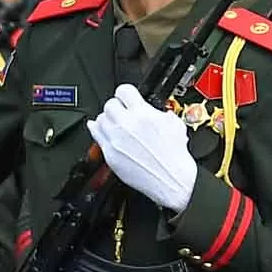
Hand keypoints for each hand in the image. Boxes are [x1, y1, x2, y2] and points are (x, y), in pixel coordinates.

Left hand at [88, 84, 196, 212]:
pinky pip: (95, 135)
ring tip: (115, 123)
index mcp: (143, 114)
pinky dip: (97, 129)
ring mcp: (116, 139)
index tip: (128, 98)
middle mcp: (126, 125)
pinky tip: (99, 128)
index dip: (126, 94)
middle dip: (117, 107)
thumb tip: (156, 112)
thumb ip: (162, 114)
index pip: (124, 90)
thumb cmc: (175, 158)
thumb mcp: (176, 126)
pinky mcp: (109, 154)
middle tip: (123, 112)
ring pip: (100, 118)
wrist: (172, 181)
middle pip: (110, 104)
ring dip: (108, 119)